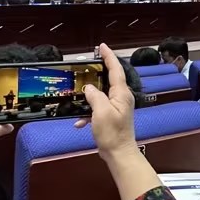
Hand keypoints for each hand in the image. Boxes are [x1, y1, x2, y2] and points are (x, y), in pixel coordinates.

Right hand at [82, 44, 136, 161]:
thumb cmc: (112, 133)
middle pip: (109, 79)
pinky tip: (79, 122)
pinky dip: (88, 113)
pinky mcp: (111, 117)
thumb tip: (89, 88)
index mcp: (121, 93)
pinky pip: (98, 109)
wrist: (118, 154)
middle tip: (88, 61)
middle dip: (98, 70)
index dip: (108, 56)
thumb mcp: (101, 112)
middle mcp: (121, 97)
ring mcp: (117, 107)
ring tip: (78, 91)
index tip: (101, 46)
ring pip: (101, 94)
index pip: (115, 69)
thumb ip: (95, 96)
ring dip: (89, 96)